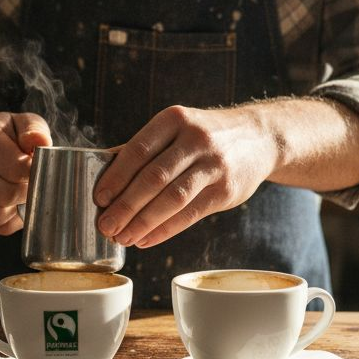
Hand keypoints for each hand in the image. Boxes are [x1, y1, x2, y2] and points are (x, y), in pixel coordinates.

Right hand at [0, 112, 51, 234]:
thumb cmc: (9, 136)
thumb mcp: (24, 124)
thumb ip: (34, 129)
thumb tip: (38, 141)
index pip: (16, 168)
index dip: (35, 173)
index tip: (37, 168)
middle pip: (6, 195)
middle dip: (26, 192)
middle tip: (31, 182)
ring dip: (18, 208)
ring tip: (20, 191)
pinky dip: (9, 219)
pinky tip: (10, 202)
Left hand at [93, 105, 277, 248]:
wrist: (259, 137)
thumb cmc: (206, 135)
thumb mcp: (177, 128)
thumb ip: (144, 148)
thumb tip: (103, 172)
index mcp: (174, 120)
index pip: (137, 150)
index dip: (115, 177)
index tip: (98, 199)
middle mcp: (195, 139)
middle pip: (153, 177)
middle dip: (125, 206)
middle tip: (106, 226)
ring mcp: (214, 164)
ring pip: (172, 198)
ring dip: (143, 222)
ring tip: (123, 237)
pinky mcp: (226, 190)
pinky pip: (190, 214)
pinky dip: (165, 230)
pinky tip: (146, 239)